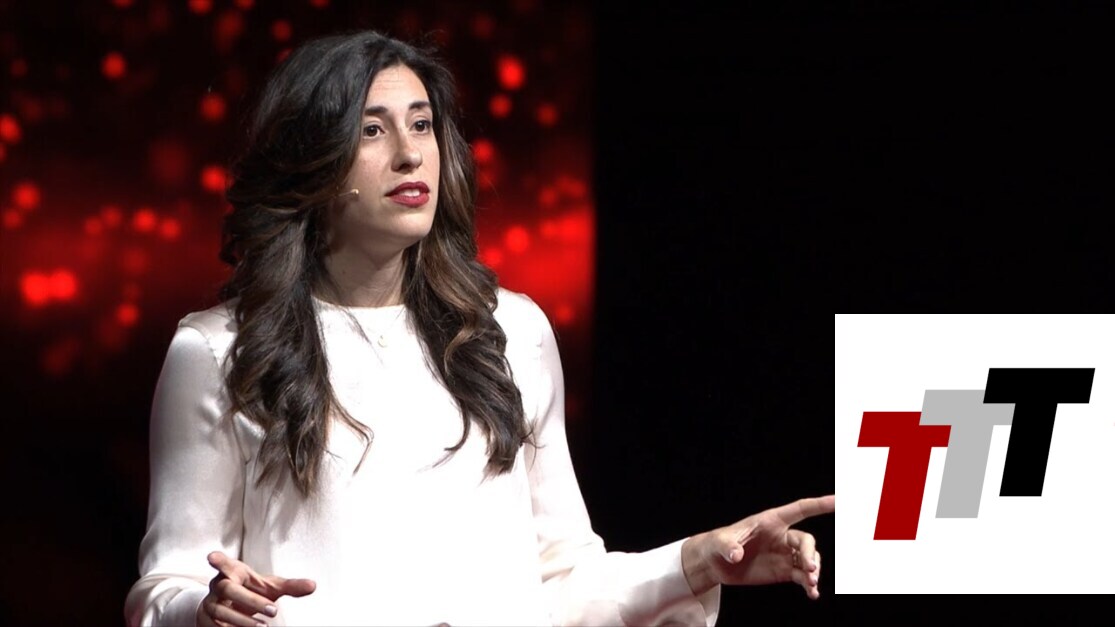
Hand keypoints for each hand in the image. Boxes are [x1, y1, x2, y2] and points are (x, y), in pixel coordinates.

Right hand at [197, 551, 316, 626]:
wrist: (227, 606)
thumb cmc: (250, 590)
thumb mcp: (270, 587)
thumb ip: (290, 586)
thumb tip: (313, 585)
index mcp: (233, 571)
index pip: (224, 564)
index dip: (219, 560)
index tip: (212, 556)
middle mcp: (218, 585)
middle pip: (229, 589)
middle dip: (251, 600)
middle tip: (274, 610)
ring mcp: (210, 603)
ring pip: (222, 611)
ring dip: (243, 621)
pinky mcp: (206, 620)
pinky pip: (217, 626)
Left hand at [681, 494, 834, 599]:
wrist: (716, 564)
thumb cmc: (718, 544)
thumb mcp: (720, 542)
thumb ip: (729, 546)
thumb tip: (736, 555)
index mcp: (771, 521)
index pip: (800, 509)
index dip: (820, 504)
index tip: (838, 501)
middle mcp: (782, 536)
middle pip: (806, 541)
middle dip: (810, 554)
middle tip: (809, 569)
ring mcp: (784, 554)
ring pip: (808, 560)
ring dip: (813, 571)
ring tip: (811, 583)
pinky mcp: (783, 571)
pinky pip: (802, 577)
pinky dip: (810, 585)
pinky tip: (812, 594)